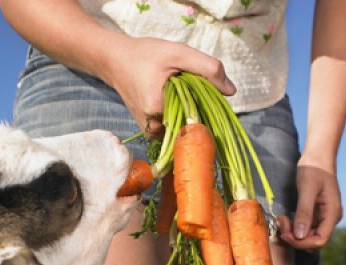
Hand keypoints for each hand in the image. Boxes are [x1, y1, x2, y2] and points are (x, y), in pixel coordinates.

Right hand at [105, 37, 235, 137]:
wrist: (115, 60)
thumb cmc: (145, 54)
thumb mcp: (178, 53)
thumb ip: (208, 68)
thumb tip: (231, 91)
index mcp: (158, 111)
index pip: (196, 122)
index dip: (208, 110)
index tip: (208, 98)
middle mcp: (152, 127)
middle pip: (189, 126)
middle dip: (198, 109)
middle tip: (189, 88)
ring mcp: (150, 131)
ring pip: (181, 128)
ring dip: (188, 112)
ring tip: (179, 91)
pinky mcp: (149, 130)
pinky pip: (172, 128)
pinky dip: (179, 115)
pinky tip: (173, 98)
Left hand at [277, 163, 342, 250]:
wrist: (317, 157)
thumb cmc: (314, 169)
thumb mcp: (307, 189)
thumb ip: (304, 212)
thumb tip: (300, 236)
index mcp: (333, 213)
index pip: (320, 240)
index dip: (302, 243)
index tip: (285, 234)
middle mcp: (330, 218)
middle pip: (313, 241)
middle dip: (295, 238)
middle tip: (280, 224)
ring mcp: (323, 217)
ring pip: (308, 236)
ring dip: (293, 234)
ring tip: (281, 220)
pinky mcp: (315, 215)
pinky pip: (304, 228)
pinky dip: (293, 228)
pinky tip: (284, 219)